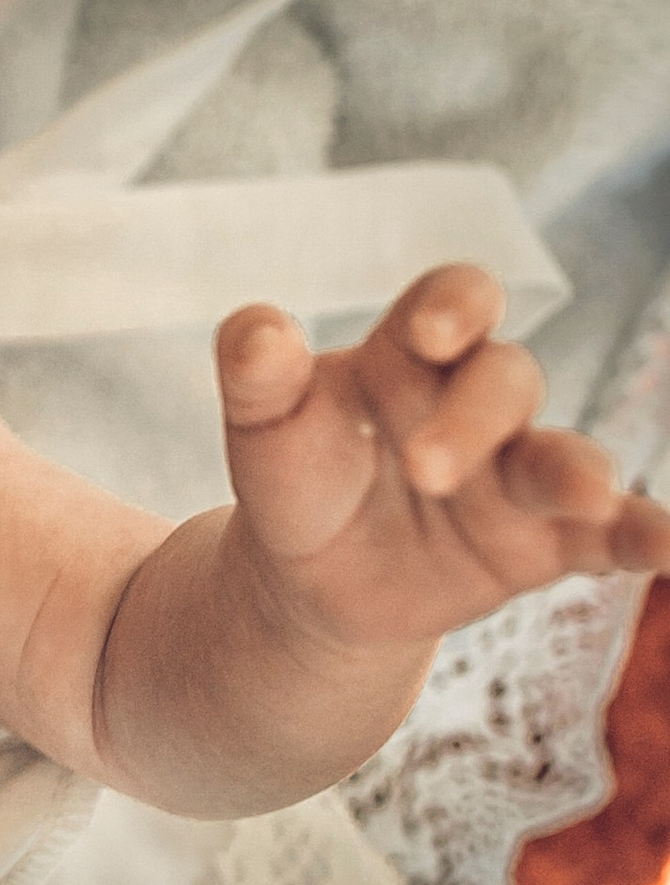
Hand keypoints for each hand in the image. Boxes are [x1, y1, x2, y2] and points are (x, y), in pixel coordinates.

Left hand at [217, 263, 669, 658]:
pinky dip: (644, 535)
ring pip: (562, 456)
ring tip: (584, 491)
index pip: (457, 302)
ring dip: (576, 471)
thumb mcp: (265, 429)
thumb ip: (257, 376)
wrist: (312, 581)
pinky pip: (607, 536)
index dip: (457, 304)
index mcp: (413, 355)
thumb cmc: (297, 481)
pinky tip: (666, 543)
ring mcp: (517, 474)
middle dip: (473, 419)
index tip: (433, 331)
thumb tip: (256, 329)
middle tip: (423, 472)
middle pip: (506, 381)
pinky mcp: (543, 544)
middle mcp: (478, 404)